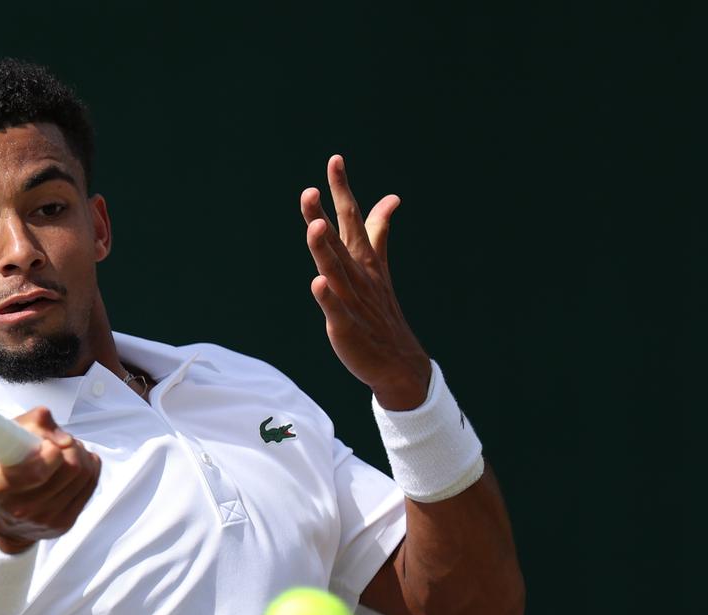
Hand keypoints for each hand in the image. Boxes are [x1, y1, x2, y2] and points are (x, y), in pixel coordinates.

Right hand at [0, 407, 100, 553]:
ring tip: (67, 450)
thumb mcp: (3, 443)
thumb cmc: (2, 474)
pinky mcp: (65, 523)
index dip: (51, 450)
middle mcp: (23, 508)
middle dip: (70, 447)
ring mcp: (47, 519)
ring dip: (80, 454)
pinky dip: (89, 466)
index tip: (49, 444)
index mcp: (0, 487)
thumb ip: (30, 425)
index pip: (38, 471)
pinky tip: (77, 462)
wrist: (2, 521)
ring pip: (84, 474)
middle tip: (60, 442)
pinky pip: (90, 485)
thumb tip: (61, 435)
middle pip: (71, 468)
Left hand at [301, 155, 430, 409]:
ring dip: (325, 250)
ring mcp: (352, 301)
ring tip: (315, 227)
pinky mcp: (346, 327)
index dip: (342, 190)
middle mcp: (357, 275)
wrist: (398, 361)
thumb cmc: (380, 310)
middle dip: (324, 215)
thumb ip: (378, 230)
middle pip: (339, 240)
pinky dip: (328, 297)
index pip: (352, 218)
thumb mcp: (378, 265)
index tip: (335, 160)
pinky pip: (336, 311)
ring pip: (336, 271)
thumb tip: (390, 198)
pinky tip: (318, 284)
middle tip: (309, 191)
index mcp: (363, 260)